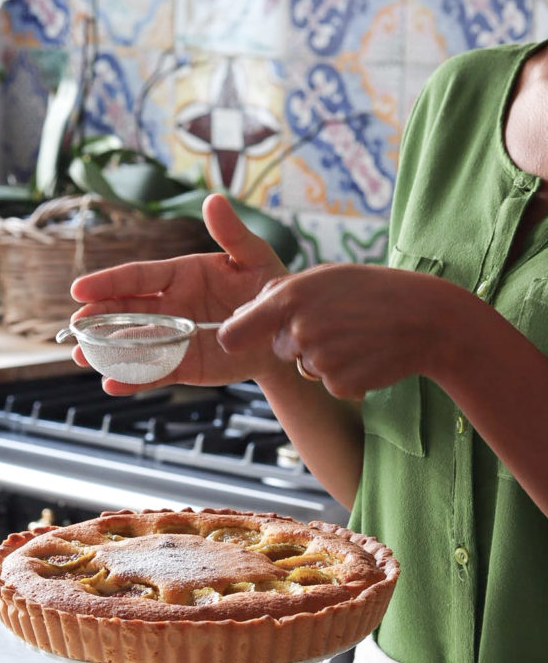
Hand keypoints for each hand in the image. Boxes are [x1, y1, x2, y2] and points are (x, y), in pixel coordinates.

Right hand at [68, 194, 286, 392]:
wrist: (282, 332)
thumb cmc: (268, 288)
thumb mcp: (254, 258)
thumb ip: (232, 234)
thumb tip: (213, 200)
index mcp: (179, 275)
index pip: (138, 278)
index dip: (108, 283)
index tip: (79, 289)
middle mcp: (169, 306)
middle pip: (125, 312)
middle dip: (98, 319)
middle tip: (75, 326)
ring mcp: (173, 338)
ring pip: (132, 343)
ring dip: (106, 351)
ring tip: (81, 357)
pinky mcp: (183, 366)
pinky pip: (154, 372)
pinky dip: (133, 380)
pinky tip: (111, 384)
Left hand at [218, 262, 450, 398]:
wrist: (427, 319)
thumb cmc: (374, 292)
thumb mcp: (325, 277)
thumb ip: (281, 294)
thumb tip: (241, 314)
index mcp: (289, 298)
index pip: (234, 333)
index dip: (235, 338)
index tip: (236, 340)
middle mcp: (299, 330)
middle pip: (280, 349)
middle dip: (300, 342)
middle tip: (338, 323)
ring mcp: (319, 360)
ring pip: (307, 368)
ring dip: (326, 358)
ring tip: (357, 336)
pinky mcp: (340, 384)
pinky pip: (330, 385)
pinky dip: (346, 375)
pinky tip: (367, 356)